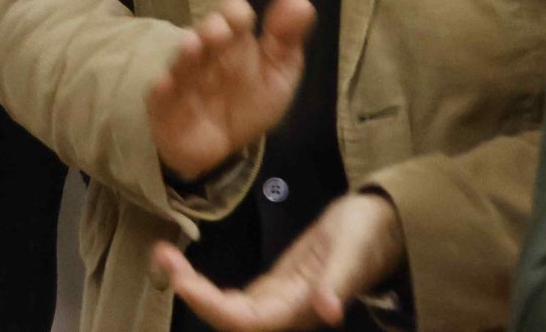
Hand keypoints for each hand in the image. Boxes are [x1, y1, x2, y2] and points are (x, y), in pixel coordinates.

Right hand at [147, 0, 314, 181]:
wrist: (219, 146)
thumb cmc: (247, 102)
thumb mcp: (277, 73)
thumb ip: (286, 38)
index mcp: (232, 40)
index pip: (231, 15)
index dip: (235, 13)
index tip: (242, 17)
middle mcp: (205, 53)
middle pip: (204, 34)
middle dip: (211, 30)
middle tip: (219, 31)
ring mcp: (183, 79)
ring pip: (181, 61)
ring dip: (186, 53)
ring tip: (193, 46)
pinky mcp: (165, 107)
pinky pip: (160, 96)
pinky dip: (162, 89)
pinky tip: (166, 83)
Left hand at [155, 192, 405, 328]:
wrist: (385, 224)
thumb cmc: (372, 233)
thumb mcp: (356, 249)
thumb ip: (339, 280)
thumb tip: (327, 313)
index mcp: (304, 306)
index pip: (248, 321)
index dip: (212, 307)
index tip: (179, 279)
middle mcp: (289, 310)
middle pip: (233, 320)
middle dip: (193, 294)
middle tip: (161, 255)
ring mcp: (283, 300)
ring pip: (232, 310)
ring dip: (195, 289)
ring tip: (163, 256)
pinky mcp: (280, 287)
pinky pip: (239, 298)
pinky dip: (208, 284)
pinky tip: (185, 268)